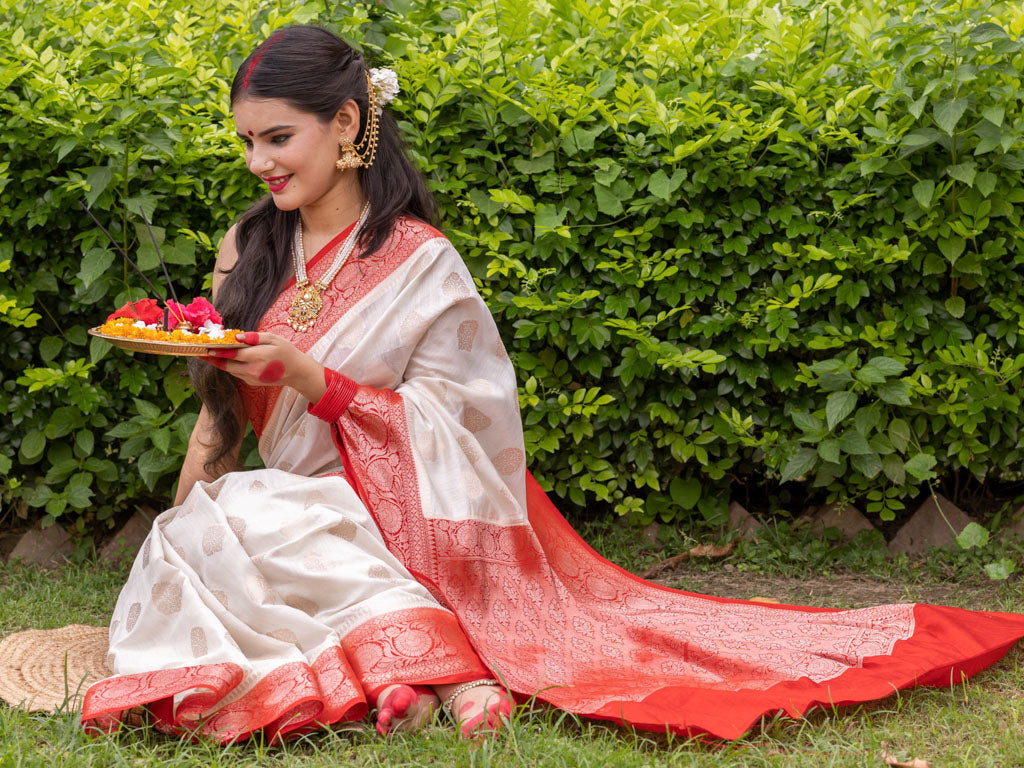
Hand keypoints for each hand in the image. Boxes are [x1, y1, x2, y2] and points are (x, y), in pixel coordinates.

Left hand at [202, 332, 325, 402]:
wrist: (296, 372)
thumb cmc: (286, 352)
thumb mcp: (274, 338)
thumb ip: (255, 337)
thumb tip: (237, 336)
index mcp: (258, 357)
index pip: (232, 354)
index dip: (217, 351)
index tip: (205, 347)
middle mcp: (252, 370)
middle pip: (226, 364)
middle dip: (211, 359)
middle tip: (198, 352)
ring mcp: (251, 378)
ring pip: (229, 369)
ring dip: (218, 362)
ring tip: (207, 353)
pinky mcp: (251, 382)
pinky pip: (236, 372)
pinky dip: (229, 365)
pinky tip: (224, 358)